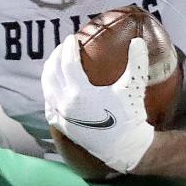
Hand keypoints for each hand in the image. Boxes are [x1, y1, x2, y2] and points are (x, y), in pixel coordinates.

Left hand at [41, 34, 155, 173]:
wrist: (124, 147)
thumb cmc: (129, 116)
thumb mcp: (134, 87)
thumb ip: (136, 62)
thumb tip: (138, 40)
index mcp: (81, 92)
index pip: (67, 62)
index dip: (68, 48)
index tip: (72, 38)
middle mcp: (66, 103)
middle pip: (52, 73)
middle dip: (56, 56)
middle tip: (63, 48)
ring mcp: (62, 116)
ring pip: (47, 88)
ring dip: (49, 72)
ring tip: (55, 64)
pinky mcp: (63, 127)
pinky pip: (49, 106)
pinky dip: (49, 94)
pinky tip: (53, 89)